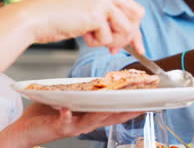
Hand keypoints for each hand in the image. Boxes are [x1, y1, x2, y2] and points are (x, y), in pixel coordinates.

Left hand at [1, 103, 142, 147]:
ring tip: (117, 104)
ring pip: (95, 119)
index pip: (118, 109)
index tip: (149, 95)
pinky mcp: (60, 127)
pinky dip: (66, 116)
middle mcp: (89, 122)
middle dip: (129, 108)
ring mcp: (76, 125)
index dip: (134, 103)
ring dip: (106, 112)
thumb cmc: (49, 113)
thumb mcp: (74, 99)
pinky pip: (65, 122)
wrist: (26, 130)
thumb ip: (87, 92)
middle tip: (144, 101)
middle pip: (113, 116)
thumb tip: (103, 81)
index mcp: (94, 114)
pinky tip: (67, 110)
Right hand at [24, 0, 144, 53]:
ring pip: (126, 28)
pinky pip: (108, 37)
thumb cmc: (54, 17)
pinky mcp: (97, 14)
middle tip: (115, 49)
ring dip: (111, 40)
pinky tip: (82, 35)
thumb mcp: (85, 11)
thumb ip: (105, 18)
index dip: (134, 27)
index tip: (135, 45)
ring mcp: (102, 1)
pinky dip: (96, 42)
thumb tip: (124, 38)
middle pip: (137, 15)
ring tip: (92, 39)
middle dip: (130, 35)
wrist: (32, 18)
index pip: (131, 7)